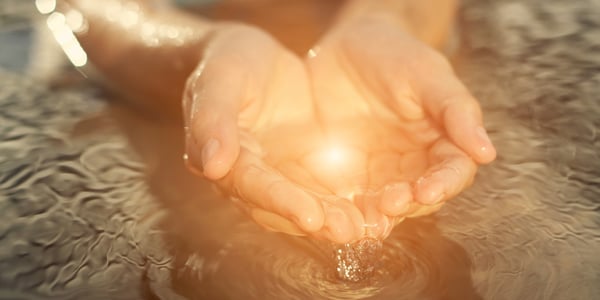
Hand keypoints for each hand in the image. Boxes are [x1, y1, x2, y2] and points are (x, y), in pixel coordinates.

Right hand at [183, 25, 366, 242]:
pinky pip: (328, 192)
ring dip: (335, 220)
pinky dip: (351, 202)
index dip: (279, 201)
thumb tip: (211, 165)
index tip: (310, 216)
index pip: (251, 185)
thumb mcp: (220, 79)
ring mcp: (280, 177)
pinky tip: (378, 209)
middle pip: (281, 208)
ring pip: (307, 206)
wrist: (252, 57)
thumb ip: (214, 118)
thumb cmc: (230, 61)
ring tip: (368, 227)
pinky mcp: (306, 172)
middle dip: (315, 221)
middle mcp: (252, 177)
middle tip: (348, 231)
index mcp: (225, 157)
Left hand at [304, 17, 496, 238]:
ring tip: (366, 216)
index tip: (428, 191)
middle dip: (409, 204)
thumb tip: (487, 152)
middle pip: (421, 196)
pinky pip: (351, 198)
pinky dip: (348, 209)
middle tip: (391, 204)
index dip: (444, 185)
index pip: (453, 172)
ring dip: (379, 214)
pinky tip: (337, 211)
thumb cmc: (395, 54)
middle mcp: (415, 164)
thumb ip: (456, 110)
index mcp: (443, 141)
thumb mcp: (427, 74)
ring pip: (387, 204)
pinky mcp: (349, 175)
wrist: (348, 47)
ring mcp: (381, 172)